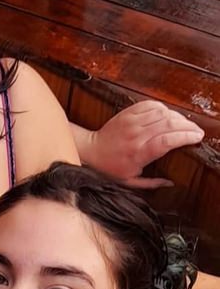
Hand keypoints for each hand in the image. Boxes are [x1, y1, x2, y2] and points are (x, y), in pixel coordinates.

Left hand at [85, 101, 203, 187]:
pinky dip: (163, 107)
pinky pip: (150, 104)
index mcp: (138, 153)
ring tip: (185, 124)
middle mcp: (136, 135)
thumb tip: (171, 183)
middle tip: (196, 131)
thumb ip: (152, 183)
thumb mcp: (130, 181)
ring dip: (177, 116)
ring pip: (161, 112)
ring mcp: (131, 122)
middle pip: (168, 124)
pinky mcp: (127, 113)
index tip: (197, 137)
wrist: (91, 150)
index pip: (167, 140)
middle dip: (187, 126)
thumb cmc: (110, 167)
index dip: (185, 136)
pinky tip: (168, 114)